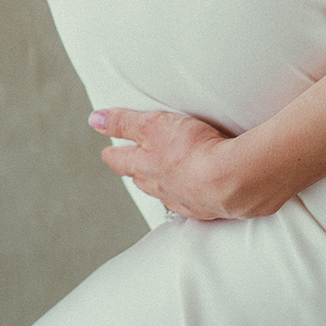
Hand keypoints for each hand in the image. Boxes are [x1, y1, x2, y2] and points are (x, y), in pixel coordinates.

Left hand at [89, 107, 267, 220]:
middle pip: (141, 179)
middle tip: (131, 166)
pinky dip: (187, 197)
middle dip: (134, 171)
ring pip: (164, 193)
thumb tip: (94, 119)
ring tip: (160, 180)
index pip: (121, 160)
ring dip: (159, 186)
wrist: (231, 180)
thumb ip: (124, 121)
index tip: (107, 152)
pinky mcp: (208, 207)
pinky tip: (194, 194)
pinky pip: (191, 203)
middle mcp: (160, 187)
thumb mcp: (153, 125)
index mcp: (145, 166)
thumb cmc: (193, 150)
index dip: (113, 154)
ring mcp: (184, 199)